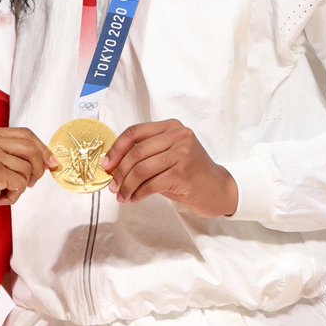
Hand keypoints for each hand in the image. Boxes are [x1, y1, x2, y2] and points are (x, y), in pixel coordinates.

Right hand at [0, 127, 56, 227]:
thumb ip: (18, 154)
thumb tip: (49, 158)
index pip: (26, 134)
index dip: (42, 148)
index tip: (51, 161)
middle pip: (30, 148)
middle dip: (38, 168)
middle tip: (33, 182)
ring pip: (26, 168)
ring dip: (22, 185)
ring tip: (6, 190)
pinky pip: (20, 183)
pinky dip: (15, 194)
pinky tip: (1, 196)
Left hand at [102, 119, 237, 217]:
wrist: (219, 189)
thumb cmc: (189, 173)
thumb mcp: (169, 155)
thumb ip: (146, 154)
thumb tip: (113, 164)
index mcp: (171, 126)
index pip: (135, 132)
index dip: (116, 148)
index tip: (106, 164)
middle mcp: (178, 136)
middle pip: (136, 152)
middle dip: (120, 171)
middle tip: (113, 186)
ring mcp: (183, 154)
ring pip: (141, 169)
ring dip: (127, 185)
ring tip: (122, 196)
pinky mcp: (183, 174)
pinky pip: (151, 184)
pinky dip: (138, 193)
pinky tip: (134, 198)